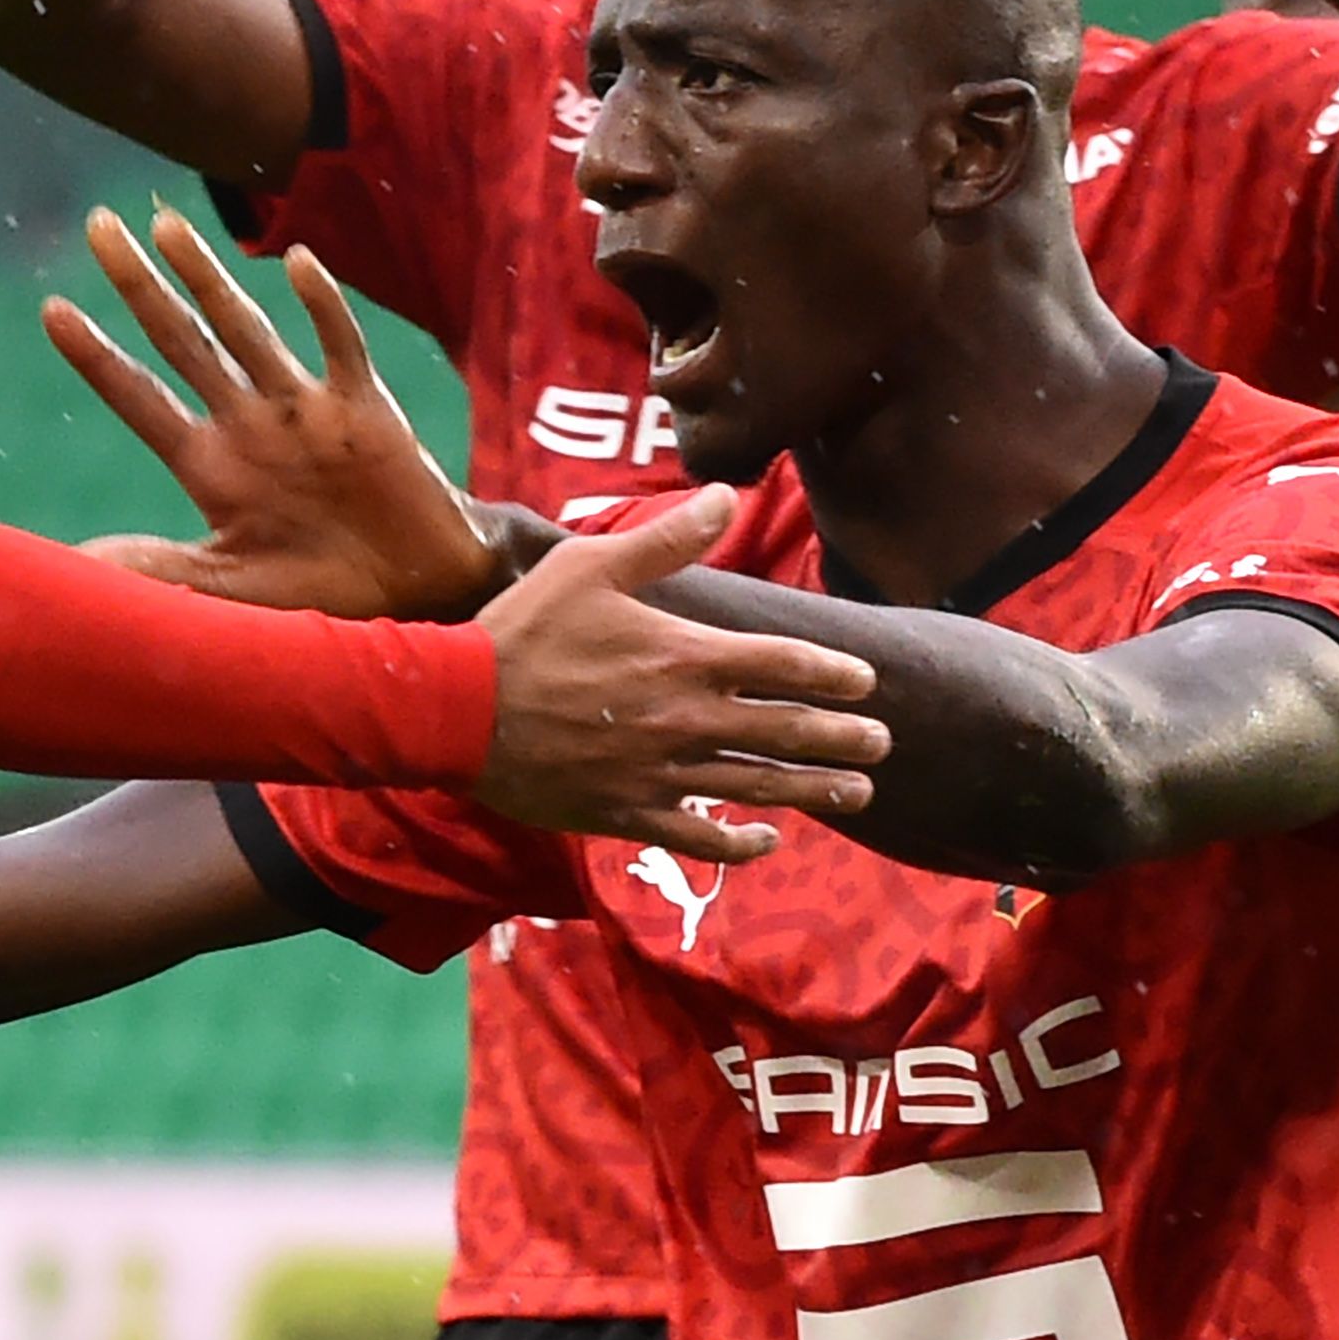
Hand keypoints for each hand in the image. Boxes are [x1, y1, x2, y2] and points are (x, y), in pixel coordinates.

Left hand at [45, 204, 499, 618]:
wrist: (416, 591)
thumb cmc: (321, 592)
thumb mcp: (232, 588)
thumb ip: (163, 572)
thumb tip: (79, 565)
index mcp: (211, 466)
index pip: (142, 399)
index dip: (99, 358)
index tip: (52, 308)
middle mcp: (249, 425)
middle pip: (183, 342)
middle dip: (141, 287)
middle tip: (98, 226)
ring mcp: (305, 410)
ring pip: (247, 330)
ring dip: (209, 279)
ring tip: (166, 225)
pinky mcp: (364, 409)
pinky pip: (339, 347)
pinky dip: (321, 306)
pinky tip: (297, 263)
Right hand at [473, 489, 884, 859]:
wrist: (456, 710)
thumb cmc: (523, 632)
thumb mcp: (590, 566)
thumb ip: (666, 538)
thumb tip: (726, 494)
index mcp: (684, 656)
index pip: (782, 665)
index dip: (831, 673)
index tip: (866, 681)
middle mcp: (685, 720)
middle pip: (787, 731)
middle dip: (842, 738)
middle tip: (883, 743)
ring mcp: (661, 775)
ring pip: (757, 787)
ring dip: (814, 791)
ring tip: (858, 794)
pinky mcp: (628, 814)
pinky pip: (700, 838)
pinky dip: (740, 845)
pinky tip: (769, 841)